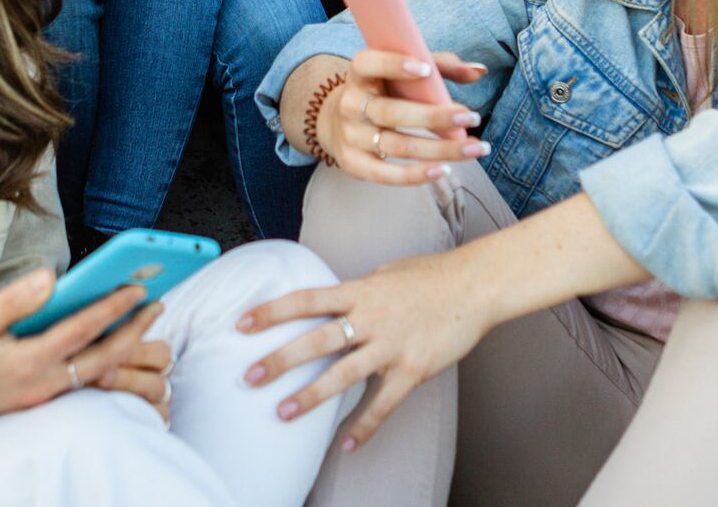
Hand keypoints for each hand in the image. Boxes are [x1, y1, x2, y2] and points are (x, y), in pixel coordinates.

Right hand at [0, 268, 160, 445]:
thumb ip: (13, 300)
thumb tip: (51, 276)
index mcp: (27, 361)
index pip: (82, 331)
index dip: (112, 307)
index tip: (139, 287)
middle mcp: (43, 383)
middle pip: (103, 358)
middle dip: (135, 331)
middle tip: (159, 302)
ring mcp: (44, 394)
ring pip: (97, 372)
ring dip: (125, 346)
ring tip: (145, 319)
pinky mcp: (41, 398)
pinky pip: (84, 380)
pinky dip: (106, 359)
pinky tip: (113, 340)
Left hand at [238, 250, 494, 450]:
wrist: (475, 285)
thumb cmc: (431, 276)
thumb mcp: (385, 273)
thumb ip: (358, 291)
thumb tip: (336, 302)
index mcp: (359, 291)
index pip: (306, 299)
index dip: (271, 311)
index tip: (241, 324)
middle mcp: (370, 317)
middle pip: (315, 340)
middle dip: (279, 360)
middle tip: (249, 378)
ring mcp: (391, 344)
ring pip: (342, 374)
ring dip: (310, 396)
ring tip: (282, 413)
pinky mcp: (413, 368)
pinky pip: (383, 403)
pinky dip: (364, 426)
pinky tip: (347, 444)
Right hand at [317, 49, 489, 185]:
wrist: (337, 121)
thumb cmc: (384, 89)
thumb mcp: (403, 71)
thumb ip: (440, 67)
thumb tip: (479, 70)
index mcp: (360, 73)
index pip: (368, 64)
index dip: (393, 65)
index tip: (426, 69)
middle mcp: (350, 104)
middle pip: (392, 113)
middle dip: (434, 117)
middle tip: (471, 117)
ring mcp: (350, 136)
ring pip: (397, 145)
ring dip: (440, 149)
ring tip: (475, 148)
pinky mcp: (353, 163)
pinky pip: (385, 175)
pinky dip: (416, 175)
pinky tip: (444, 170)